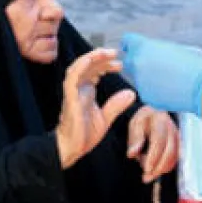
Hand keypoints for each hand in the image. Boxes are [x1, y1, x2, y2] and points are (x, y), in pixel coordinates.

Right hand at [57, 49, 136, 169]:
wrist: (71, 148)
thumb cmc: (84, 134)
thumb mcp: (106, 118)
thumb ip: (116, 105)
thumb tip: (131, 93)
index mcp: (86, 91)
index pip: (95, 71)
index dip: (106, 64)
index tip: (120, 64)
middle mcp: (79, 88)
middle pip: (89, 65)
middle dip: (102, 57)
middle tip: (117, 54)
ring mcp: (73, 91)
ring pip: (80, 66)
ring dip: (93, 57)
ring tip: (107, 53)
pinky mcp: (70, 97)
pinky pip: (72, 78)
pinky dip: (80, 67)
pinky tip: (91, 59)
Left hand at [119, 34, 201, 115]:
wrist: (201, 86)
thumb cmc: (192, 65)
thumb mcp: (172, 49)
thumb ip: (156, 50)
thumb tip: (151, 53)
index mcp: (143, 47)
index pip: (127, 41)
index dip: (132, 45)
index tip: (135, 48)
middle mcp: (137, 63)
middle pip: (128, 61)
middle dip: (137, 63)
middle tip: (152, 66)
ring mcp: (140, 81)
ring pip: (138, 78)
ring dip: (147, 78)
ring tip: (167, 78)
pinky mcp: (146, 96)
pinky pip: (146, 91)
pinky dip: (154, 90)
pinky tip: (169, 88)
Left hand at [127, 108, 179, 181]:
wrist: (150, 117)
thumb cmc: (141, 123)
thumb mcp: (134, 127)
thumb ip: (134, 140)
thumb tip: (131, 154)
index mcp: (159, 120)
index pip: (159, 140)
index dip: (153, 156)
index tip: (146, 169)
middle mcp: (172, 127)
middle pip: (170, 150)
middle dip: (158, 167)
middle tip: (146, 178)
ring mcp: (177, 136)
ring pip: (174, 157)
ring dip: (162, 169)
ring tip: (148, 176)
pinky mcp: (179, 144)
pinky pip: (175, 159)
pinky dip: (165, 167)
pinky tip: (154, 172)